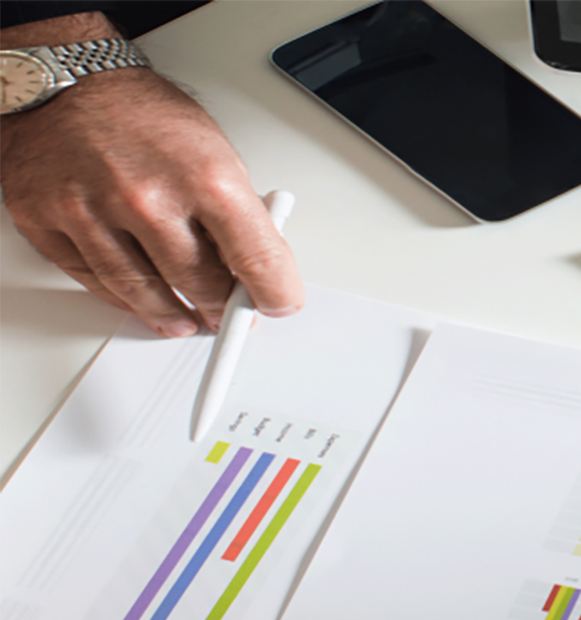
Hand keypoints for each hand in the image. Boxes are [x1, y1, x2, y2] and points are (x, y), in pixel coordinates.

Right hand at [0, 16, 302, 337]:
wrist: (68, 83)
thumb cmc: (144, 114)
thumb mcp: (214, 152)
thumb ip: (235, 211)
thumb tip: (256, 262)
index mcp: (204, 177)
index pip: (257, 259)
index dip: (274, 292)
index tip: (278, 305)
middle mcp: (147, 198)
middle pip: (199, 284)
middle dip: (219, 307)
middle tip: (229, 315)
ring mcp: (92, 211)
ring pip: (143, 292)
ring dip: (172, 313)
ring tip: (186, 320)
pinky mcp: (46, 220)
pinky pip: (95, 280)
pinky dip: (122, 297)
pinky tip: (139, 299)